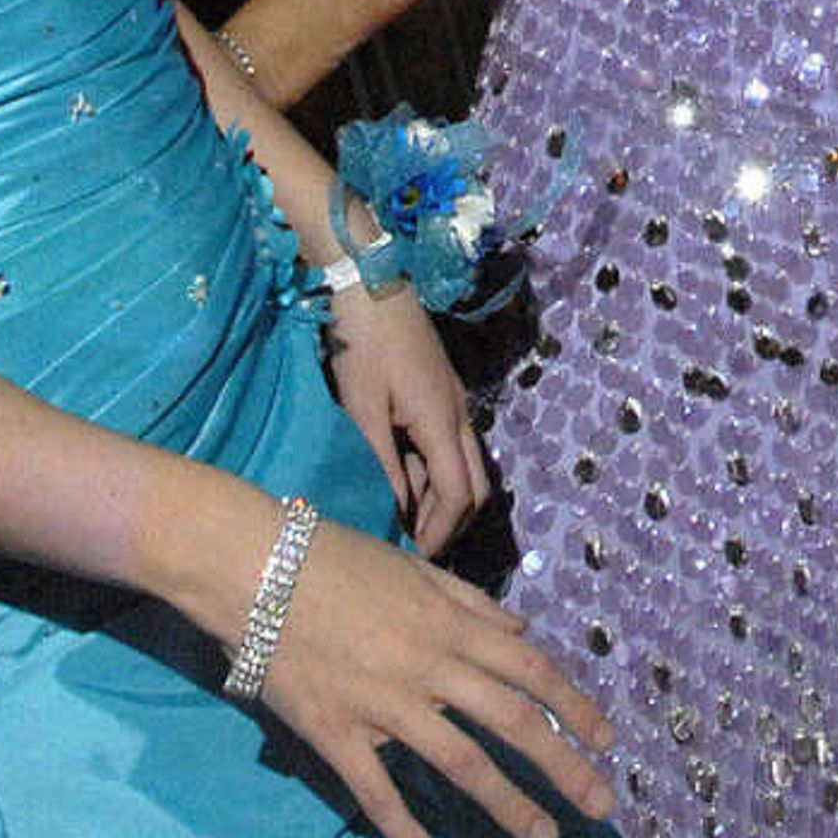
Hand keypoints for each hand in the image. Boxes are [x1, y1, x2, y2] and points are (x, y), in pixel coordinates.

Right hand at [247, 520, 616, 837]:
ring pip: (460, 761)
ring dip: (509, 805)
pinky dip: (411, 837)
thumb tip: (522, 633)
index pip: (530, 669)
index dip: (573, 707)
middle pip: (511, 721)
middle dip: (563, 766)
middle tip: (603, 806)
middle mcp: (428, 665)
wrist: (252, 565)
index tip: (607, 741)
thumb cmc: (332, 559)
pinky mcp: (336, 733)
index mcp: (449, 624)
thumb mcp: (412, 569)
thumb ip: (469, 603)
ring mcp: (383, 703)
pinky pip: (380, 795)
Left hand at [324, 282, 492, 551]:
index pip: (460, 496)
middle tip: (413, 546)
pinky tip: (401, 476)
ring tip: (402, 516)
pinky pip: (450, 445)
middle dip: (449, 522)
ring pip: (466, 466)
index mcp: (443, 421)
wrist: (369, 280)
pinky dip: (433, 472)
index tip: (412, 557)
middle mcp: (459, 414)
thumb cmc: (361, 343)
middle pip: (475, 486)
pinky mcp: (441, 390)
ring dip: (441, 497)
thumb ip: (381, 464)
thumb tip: (395, 514)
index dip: (439, 532)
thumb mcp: (362, 409)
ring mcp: (454, 401)